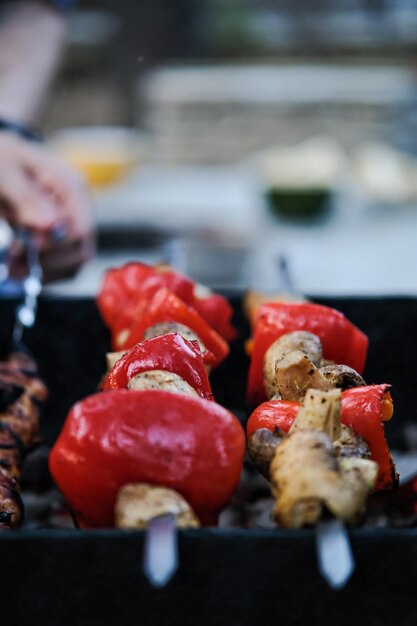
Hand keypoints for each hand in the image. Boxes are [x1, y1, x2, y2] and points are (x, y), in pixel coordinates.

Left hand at [0, 133, 93, 280]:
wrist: (0, 160)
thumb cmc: (2, 159)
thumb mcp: (7, 173)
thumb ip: (28, 198)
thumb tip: (53, 225)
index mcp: (72, 186)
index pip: (80, 230)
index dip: (55, 246)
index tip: (26, 246)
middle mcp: (78, 208)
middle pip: (80, 251)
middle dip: (49, 264)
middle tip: (15, 265)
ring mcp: (70, 224)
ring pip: (73, 263)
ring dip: (45, 271)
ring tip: (14, 267)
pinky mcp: (60, 237)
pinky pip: (61, 265)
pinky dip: (42, 271)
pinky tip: (19, 265)